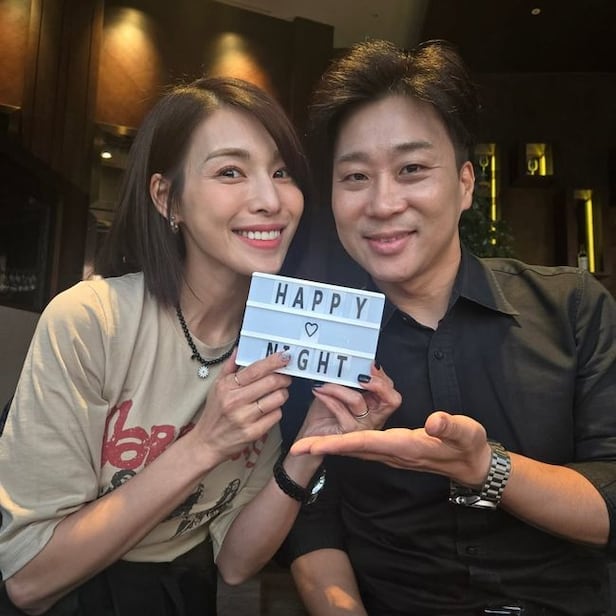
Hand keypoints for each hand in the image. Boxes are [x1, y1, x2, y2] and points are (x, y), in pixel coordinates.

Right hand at [186, 349, 291, 465]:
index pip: (255, 370)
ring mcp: (245, 418)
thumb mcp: (217, 386)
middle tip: (285, 377)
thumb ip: (229, 367)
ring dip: (283, 394)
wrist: (207, 442)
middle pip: (271, 383)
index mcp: (227, 387)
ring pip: (277, 399)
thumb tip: (240, 349)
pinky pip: (276, 416)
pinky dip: (277, 410)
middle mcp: (235, 401)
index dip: (273, 362)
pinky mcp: (253, 432)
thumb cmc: (215, 412)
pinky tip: (270, 409)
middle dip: (284, 378)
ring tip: (278, 393)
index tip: (285, 356)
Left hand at [291, 410, 491, 486]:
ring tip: (307, 439)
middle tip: (296, 446)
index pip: (364, 443)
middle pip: (351, 448)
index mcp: (403, 446)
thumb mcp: (465, 433)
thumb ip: (450, 427)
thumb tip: (434, 422)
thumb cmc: (468, 445)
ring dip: (330, 442)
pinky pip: (362, 445)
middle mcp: (391, 452)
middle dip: (323, 446)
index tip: (312, 446)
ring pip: (354, 448)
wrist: (471, 464)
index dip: (337, 443)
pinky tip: (335, 433)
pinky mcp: (391, 450)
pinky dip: (344, 440)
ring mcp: (390, 453)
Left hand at [296, 363, 400, 439]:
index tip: (370, 363)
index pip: (390, 390)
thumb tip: (350, 360)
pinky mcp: (348, 432)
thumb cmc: (325, 414)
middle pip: (391, 399)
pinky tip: (318, 390)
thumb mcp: (340, 390)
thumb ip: (349, 378)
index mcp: (376, 406)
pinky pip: (339, 408)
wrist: (311, 435)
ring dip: (338, 387)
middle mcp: (374, 418)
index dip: (382, 376)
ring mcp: (363, 427)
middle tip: (358, 373)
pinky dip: (327, 396)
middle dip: (376, 382)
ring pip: (358, 400)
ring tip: (324, 383)